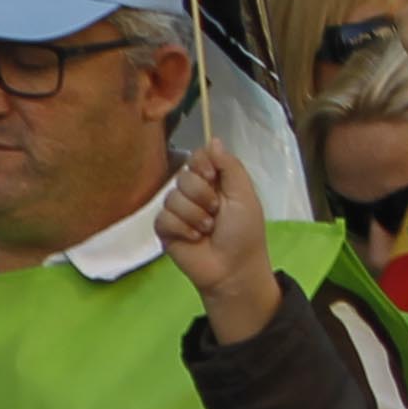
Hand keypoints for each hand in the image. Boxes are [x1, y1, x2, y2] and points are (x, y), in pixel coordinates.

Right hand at [157, 144, 279, 343]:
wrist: (232, 268)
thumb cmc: (244, 232)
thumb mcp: (244, 195)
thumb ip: (230, 166)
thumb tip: (213, 140)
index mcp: (215, 182)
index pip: (198, 157)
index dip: (202, 164)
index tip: (212, 176)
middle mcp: (195, 193)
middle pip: (183, 176)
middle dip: (202, 195)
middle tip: (216, 211)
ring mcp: (178, 211)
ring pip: (172, 197)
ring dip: (194, 215)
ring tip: (207, 229)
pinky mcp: (165, 229)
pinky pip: (163, 218)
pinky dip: (181, 228)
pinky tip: (194, 238)